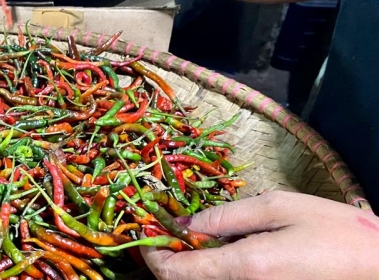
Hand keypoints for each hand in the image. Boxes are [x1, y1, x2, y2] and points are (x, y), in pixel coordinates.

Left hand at [142, 191, 378, 279]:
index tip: (145, 236)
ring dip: (190, 268)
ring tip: (192, 242)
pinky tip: (219, 253)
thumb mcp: (279, 208)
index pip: (175, 272)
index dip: (152, 255)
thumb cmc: (336, 234)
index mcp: (244, 268)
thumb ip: (226, 216)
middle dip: (168, 261)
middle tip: (166, 236)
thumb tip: (185, 224)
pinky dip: (212, 273)